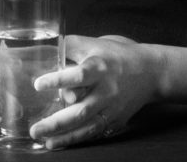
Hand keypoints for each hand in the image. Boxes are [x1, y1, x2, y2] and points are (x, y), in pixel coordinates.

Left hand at [26, 35, 161, 149]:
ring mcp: (112, 109)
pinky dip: (76, 139)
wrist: (151, 72)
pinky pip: (94, 132)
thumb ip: (70, 46)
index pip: (78, 76)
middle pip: (81, 110)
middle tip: (35, 129)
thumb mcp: (95, 43)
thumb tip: (43, 49)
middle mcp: (106, 91)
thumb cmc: (118, 55)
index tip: (38, 84)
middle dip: (57, 122)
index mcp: (100, 68)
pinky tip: (58, 142)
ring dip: (64, 136)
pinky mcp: (115, 120)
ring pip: (87, 126)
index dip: (58, 80)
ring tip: (44, 140)